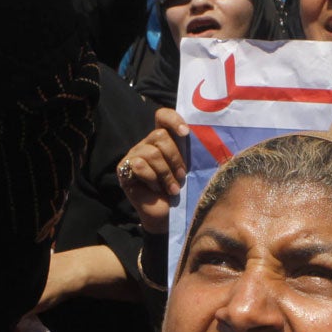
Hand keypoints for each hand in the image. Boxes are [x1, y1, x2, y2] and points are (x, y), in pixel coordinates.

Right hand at [117, 108, 188, 235]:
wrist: (166, 215)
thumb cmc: (180, 190)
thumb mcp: (188, 168)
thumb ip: (191, 151)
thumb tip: (208, 137)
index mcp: (163, 139)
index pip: (162, 116)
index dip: (173, 119)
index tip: (186, 133)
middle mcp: (147, 143)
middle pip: (160, 135)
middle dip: (175, 158)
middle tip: (182, 175)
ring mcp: (134, 155)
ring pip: (152, 153)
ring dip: (166, 174)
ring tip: (172, 188)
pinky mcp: (124, 169)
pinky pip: (139, 165)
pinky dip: (152, 179)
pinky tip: (156, 189)